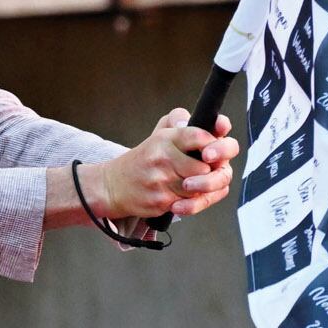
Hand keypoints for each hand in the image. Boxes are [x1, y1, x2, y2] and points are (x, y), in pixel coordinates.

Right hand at [82, 109, 239, 221]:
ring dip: (199, 188)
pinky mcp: (161, 201)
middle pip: (204, 168)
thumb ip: (185, 123)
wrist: (114, 185)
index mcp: (166, 138)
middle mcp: (163, 157)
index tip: (211, 152)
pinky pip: (189, 204)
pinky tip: (179, 195)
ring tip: (190, 183)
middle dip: (209, 172)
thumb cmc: (145, 159)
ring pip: (199, 188)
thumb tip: (214, 125)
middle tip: (205, 170)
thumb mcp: (161, 133)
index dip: (214, 144)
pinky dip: (189, 202)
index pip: (199, 136)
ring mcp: (161, 180)